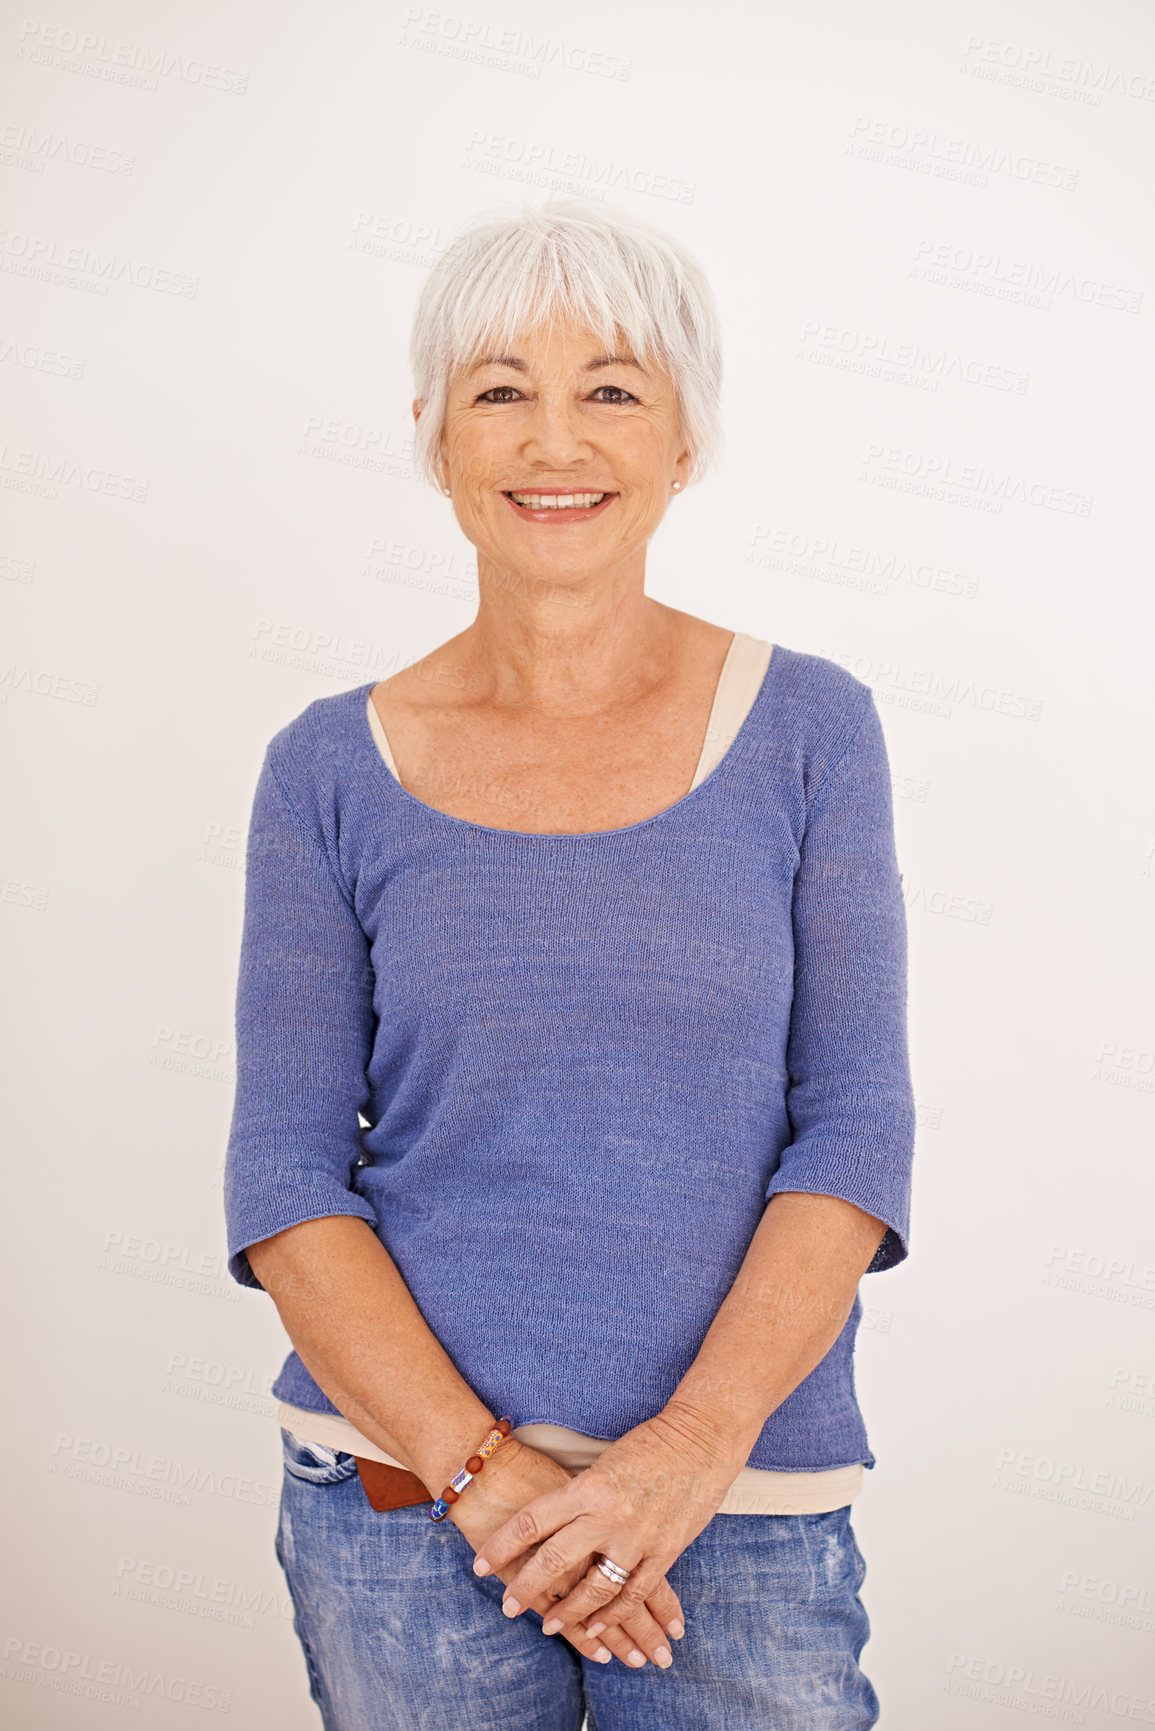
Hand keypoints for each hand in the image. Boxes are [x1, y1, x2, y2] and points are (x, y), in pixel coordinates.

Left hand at [451, 1436, 686, 1667]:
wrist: (701, 1437)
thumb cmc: (650, 1443)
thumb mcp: (605, 1464)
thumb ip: (581, 1496)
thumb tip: (549, 1522)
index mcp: (588, 1486)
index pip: (532, 1520)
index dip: (503, 1546)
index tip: (480, 1565)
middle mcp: (608, 1514)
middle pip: (556, 1559)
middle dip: (527, 1588)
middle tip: (508, 1606)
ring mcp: (637, 1536)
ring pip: (594, 1587)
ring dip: (570, 1613)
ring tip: (549, 1627)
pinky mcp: (665, 1551)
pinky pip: (633, 1593)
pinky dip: (613, 1615)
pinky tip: (598, 1630)